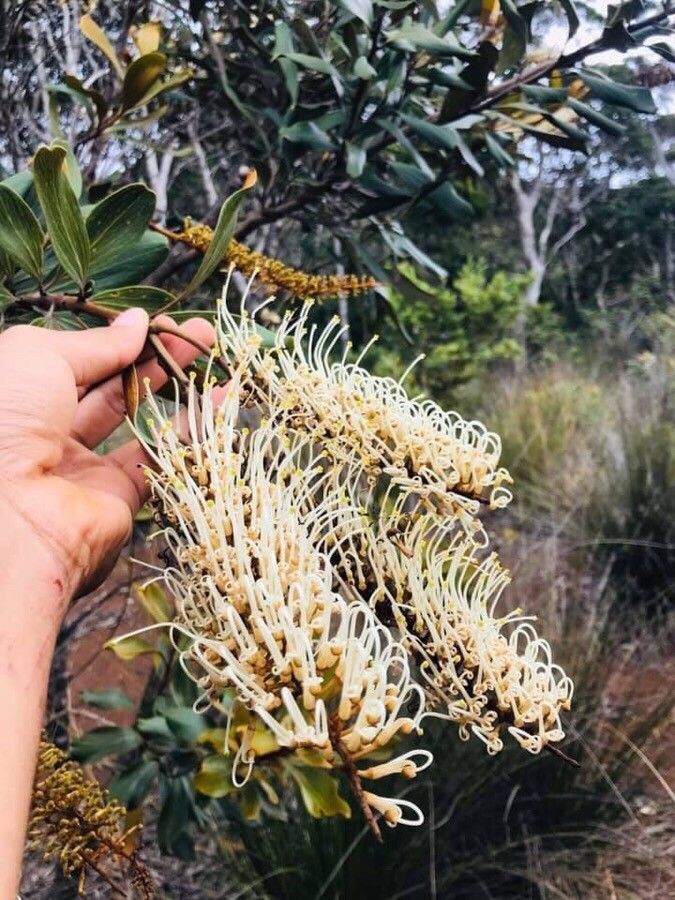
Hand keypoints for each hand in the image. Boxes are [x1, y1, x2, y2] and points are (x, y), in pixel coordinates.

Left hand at [0, 309, 213, 602]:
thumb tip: (137, 323)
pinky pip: (159, 460)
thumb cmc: (6, 419)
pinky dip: (190, 433)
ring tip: (213, 363)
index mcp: (23, 395)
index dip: (122, 340)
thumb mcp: (39, 357)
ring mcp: (86, 468)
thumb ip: (96, 343)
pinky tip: (216, 405)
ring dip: (177, 393)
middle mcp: (52, 431)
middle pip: (114, 388)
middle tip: (199, 336)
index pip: (81, 360)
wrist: (8, 512)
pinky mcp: (118, 499)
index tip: (160, 324)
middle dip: (157, 359)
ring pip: (140, 423)